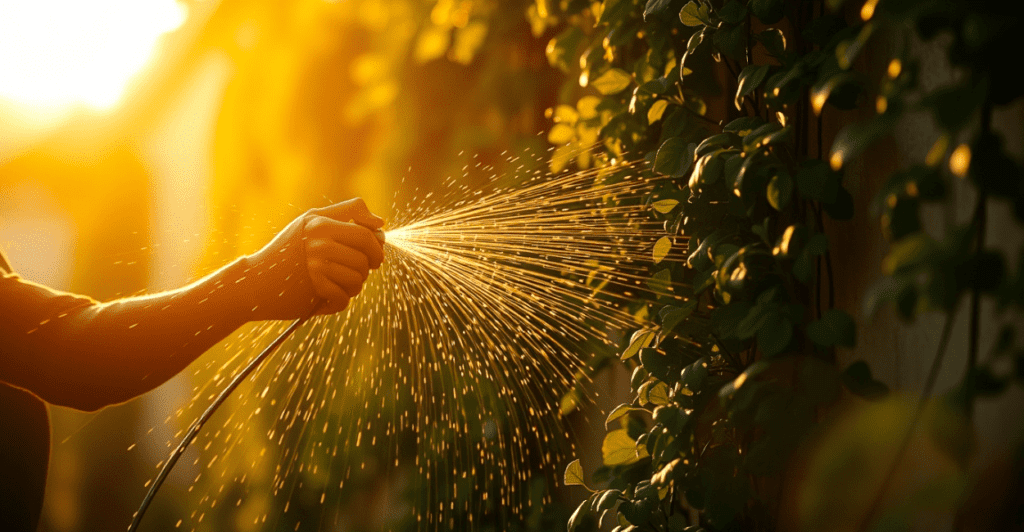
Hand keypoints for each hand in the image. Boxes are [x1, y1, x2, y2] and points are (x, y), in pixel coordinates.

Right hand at [245, 198, 384, 318]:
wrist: (254, 281)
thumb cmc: (288, 250)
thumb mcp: (311, 222)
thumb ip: (346, 214)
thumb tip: (380, 223)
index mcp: (320, 223)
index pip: (366, 234)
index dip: (376, 246)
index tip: (373, 253)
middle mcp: (318, 241)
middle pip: (366, 258)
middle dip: (369, 267)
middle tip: (362, 270)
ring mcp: (316, 265)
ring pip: (358, 279)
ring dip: (353, 286)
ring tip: (337, 284)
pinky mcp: (314, 288)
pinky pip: (344, 298)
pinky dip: (338, 302)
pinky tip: (325, 298)